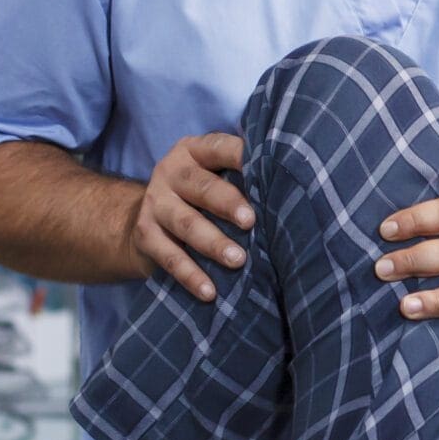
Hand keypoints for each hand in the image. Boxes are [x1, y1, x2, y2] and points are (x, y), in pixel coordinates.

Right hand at [132, 132, 250, 301]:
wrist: (145, 215)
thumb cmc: (202, 192)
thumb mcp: (216, 173)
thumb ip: (243, 174)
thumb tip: (293, 185)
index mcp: (194, 151)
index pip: (219, 148)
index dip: (240, 156)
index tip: (267, 169)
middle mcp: (171, 172)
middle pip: (200, 187)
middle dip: (227, 204)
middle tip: (250, 221)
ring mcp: (155, 203)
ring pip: (186, 223)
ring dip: (213, 243)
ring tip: (238, 260)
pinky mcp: (145, 234)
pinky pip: (169, 257)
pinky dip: (190, 275)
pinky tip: (209, 292)